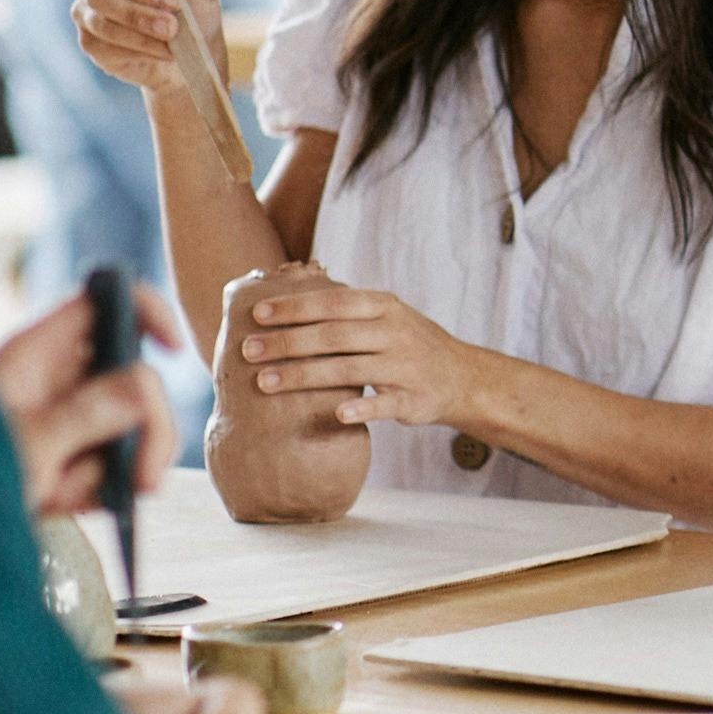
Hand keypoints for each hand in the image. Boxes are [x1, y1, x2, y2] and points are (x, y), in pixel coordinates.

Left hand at [0, 283, 183, 519]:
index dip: (144, 311)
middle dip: (149, 428)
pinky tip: (71, 506)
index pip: (103, 302)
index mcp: (38, 354)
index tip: (171, 349)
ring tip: (77, 499)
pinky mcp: (77, 453)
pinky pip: (121, 461)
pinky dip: (105, 489)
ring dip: (125, 467)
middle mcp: (61, 377)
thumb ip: (85, 416)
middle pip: (137, 375)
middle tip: (144, 479)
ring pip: (137, 424)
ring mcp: (71, 415)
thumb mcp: (24, 449)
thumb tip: (147, 381)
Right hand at [75, 0, 223, 95]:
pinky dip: (137, 51)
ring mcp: (85, 12)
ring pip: (100, 23)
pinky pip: (102, 47)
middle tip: (172, 27)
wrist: (191, 47)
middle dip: (137, 13)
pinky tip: (161, 53)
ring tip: (171, 42)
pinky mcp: (89, 41)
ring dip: (139, 35)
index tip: (174, 0)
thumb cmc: (191, 4)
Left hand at [238, 278, 488, 430]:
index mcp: (385, 307)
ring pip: (349, 370)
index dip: (295, 307)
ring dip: (304, 376)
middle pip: (334, 335)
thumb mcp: (386, 315)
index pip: (334, 302)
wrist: (463, 377)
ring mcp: (406, 366)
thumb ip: (345, 308)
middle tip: (249, 350)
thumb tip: (284, 299)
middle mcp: (396, 333)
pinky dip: (361, 409)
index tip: (258, 314)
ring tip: (264, 383)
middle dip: (288, 342)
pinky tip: (334, 414)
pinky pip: (385, 404)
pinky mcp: (414, 399)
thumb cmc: (408, 344)